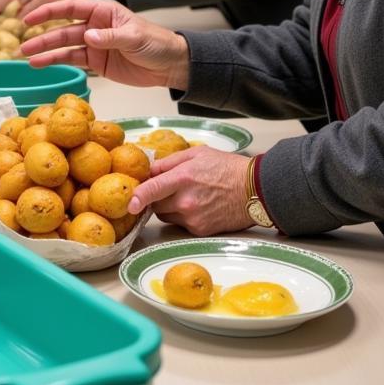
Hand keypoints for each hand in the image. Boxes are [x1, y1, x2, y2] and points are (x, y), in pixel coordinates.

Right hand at [21, 0, 189, 87]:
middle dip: (41, 35)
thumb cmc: (156, 43)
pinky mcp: (95, 60)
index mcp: (103, 10)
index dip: (48, 11)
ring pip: (63, 45)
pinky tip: (40, 64)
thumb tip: (87, 36)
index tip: (29, 17)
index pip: (70, 7)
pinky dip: (55, 62)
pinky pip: (71, 59)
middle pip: (62, 28)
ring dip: (44, 50)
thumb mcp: (134, 37)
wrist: (169, 65)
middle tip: (22, 43)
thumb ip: (110, 37)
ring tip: (25, 56)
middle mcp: (94, 24)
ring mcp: (93, 43)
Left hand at [128, 145, 252, 235]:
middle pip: (155, 205)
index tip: (129, 204)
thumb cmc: (226, 167)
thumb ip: (169, 162)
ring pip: (166, 216)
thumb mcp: (196, 154)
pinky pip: (180, 224)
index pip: (153, 189)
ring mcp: (193, 218)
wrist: (254, 190)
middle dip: (156, 197)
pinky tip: (198, 205)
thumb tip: (149, 170)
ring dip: (168, 207)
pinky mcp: (200, 230)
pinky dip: (182, 216)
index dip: (138, 197)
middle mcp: (186, 201)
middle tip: (168, 187)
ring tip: (187, 195)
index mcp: (183, 178)